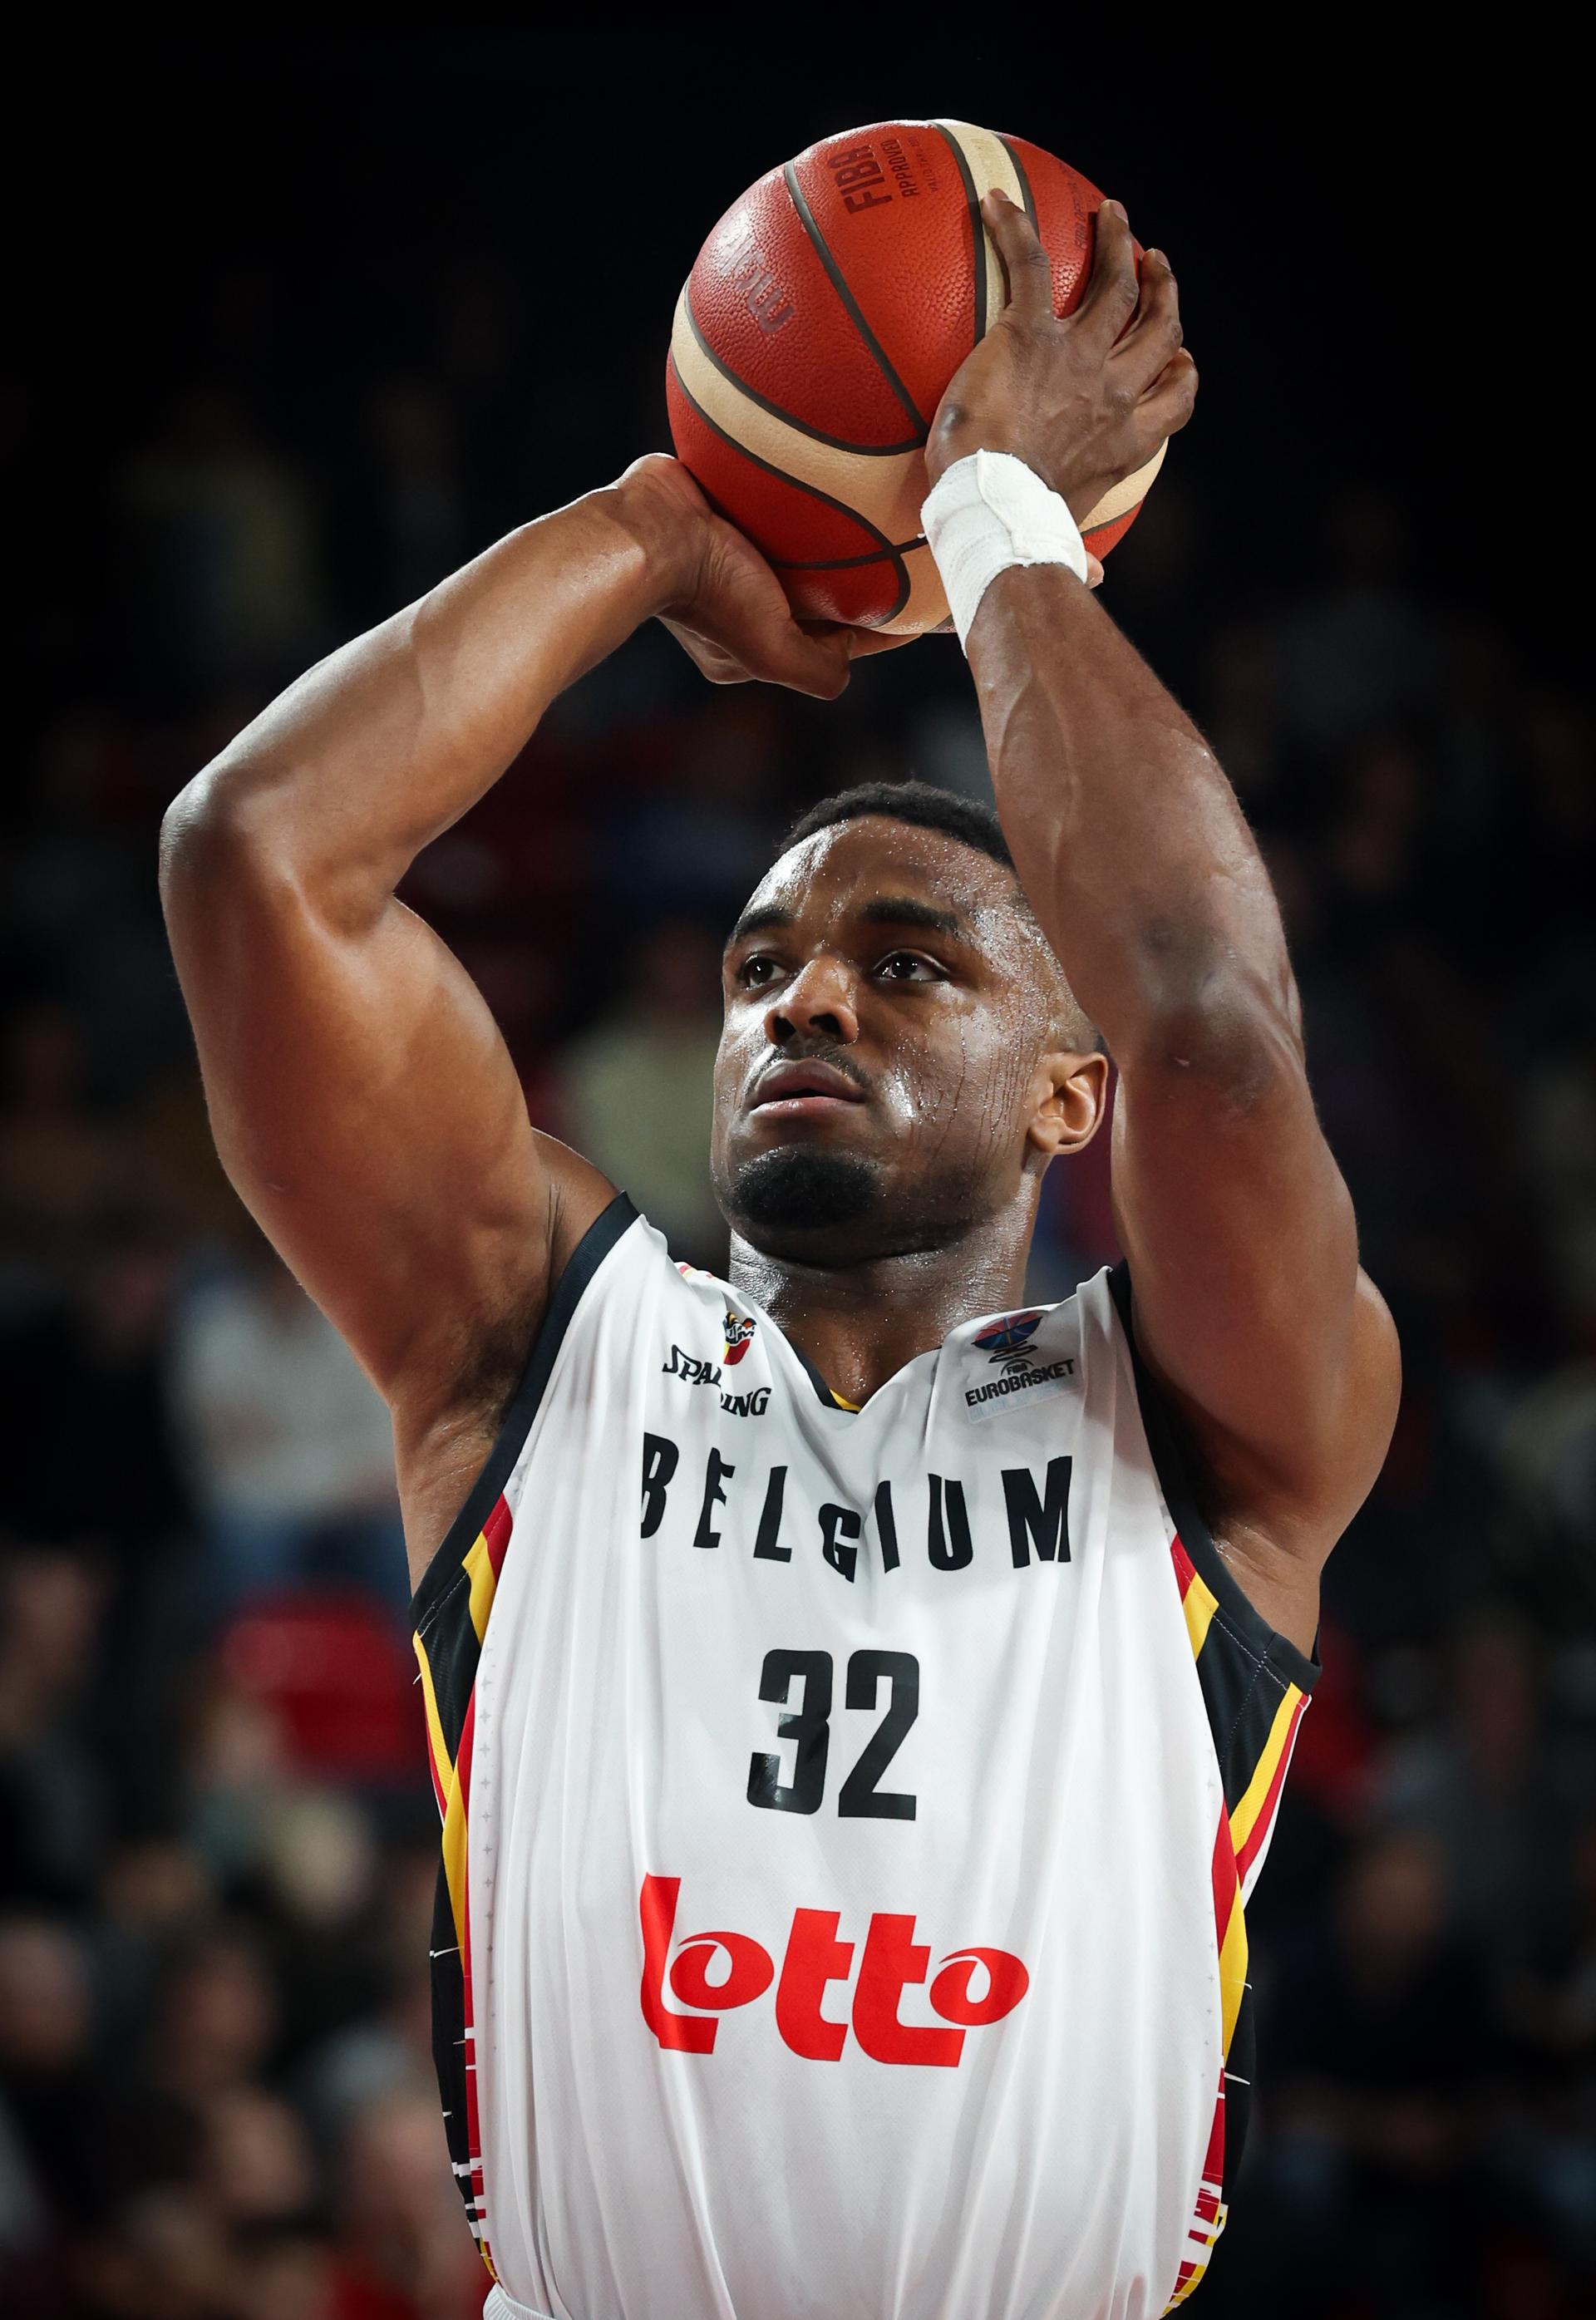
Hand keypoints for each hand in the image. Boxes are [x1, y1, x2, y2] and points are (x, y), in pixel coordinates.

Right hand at [609, 453, 911, 698]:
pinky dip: (805, 481)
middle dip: (862, 574)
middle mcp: (746, 593)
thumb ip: (818, 668)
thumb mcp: (771, 650)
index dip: (880, 622)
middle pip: (821, 587)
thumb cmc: (707, 593)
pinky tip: (841, 457)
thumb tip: (858, 661)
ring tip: (888, 494)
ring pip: (803, 538)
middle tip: (913, 542)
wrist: (646, 531)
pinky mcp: (726, 499)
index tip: (926, 601)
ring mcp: (734, 546)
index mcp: (755, 635)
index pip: (835, 634)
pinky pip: (777, 491)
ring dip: (837, 523)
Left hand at [923, 195, 1196, 524]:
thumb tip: (1090, 584)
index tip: (1181, 358)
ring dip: (1120, 245)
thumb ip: (1078, 557)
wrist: (994, 508)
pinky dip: (1016, 231)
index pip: (1174, 400)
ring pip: (1116, 285)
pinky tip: (996, 202)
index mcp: (1126, 442)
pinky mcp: (1031, 334)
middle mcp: (1115, 391)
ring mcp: (1078, 356)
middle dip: (1164, 293)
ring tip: (1114, 218)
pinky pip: (1031, 267)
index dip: (1181, 373)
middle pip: (1158, 330)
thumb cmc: (1020, 535)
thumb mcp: (1059, 545)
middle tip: (1154, 266)